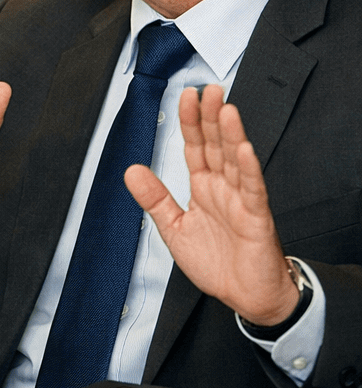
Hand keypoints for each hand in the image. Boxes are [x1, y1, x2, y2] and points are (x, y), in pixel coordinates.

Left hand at [125, 85, 298, 325]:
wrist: (245, 298)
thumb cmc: (217, 263)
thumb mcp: (174, 228)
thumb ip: (155, 198)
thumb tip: (131, 170)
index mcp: (204, 187)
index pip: (195, 146)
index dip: (191, 121)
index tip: (187, 95)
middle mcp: (223, 188)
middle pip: (216, 145)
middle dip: (211, 117)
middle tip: (209, 89)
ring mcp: (241, 201)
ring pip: (235, 161)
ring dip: (231, 135)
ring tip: (225, 109)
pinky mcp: (257, 220)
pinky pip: (252, 191)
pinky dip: (247, 171)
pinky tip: (243, 150)